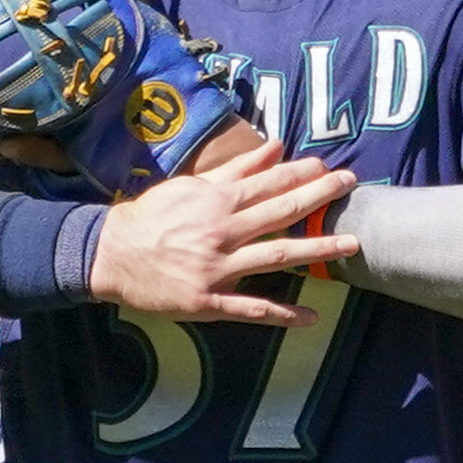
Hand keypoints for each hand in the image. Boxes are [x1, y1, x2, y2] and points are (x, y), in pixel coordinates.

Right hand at [87, 155, 355, 325]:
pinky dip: (282, 313)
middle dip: (320, 198)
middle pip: (281, 212)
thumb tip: (275, 147)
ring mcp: (217, 269)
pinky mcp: (209, 301)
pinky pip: (252, 309)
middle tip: (352, 186)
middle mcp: (222, 232)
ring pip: (276, 256)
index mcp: (216, 201)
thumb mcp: (191, 186)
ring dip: (316, 250)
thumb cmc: (152, 217)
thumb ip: (236, 169)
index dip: (304, 174)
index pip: (269, 183)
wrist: (110, 255)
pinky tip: (311, 316)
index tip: (331, 168)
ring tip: (350, 243)